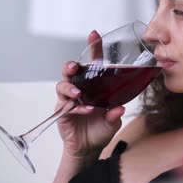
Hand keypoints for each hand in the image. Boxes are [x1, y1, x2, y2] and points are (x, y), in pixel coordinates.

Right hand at [54, 30, 125, 162]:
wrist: (88, 149)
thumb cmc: (100, 130)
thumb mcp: (113, 122)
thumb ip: (115, 114)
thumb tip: (120, 108)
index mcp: (93, 86)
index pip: (92, 64)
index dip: (92, 49)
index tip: (94, 34)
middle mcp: (80, 89)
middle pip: (70, 71)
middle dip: (70, 66)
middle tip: (74, 67)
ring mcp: (69, 99)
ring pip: (62, 85)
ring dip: (69, 87)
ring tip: (78, 93)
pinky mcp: (62, 111)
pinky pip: (64, 104)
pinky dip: (74, 107)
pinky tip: (84, 110)